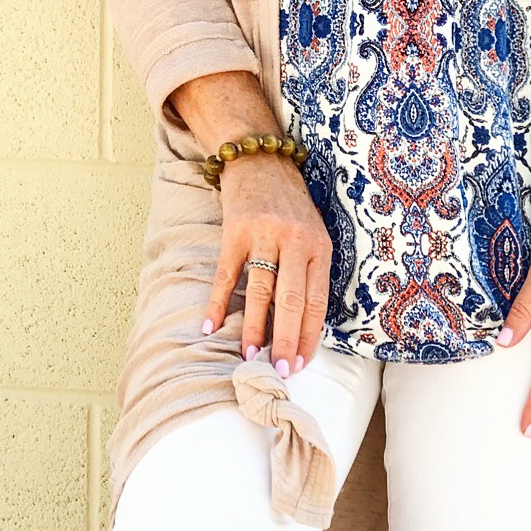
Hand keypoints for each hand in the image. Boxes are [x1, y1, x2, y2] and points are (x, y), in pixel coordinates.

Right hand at [202, 156, 332, 376]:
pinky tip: (211, 326)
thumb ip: (311, 272)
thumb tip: (302, 325)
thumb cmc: (290, 205)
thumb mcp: (313, 234)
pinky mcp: (235, 231)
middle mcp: (294, 241)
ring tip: (250, 356)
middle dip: (286, 340)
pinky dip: (218, 303)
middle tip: (281, 371)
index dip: (310, 336)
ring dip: (254, 328)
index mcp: (319, 246)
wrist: (260, 159)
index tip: (302, 364)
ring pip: (259, 292)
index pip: (316, 301)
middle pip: (290, 300)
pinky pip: (226, 275)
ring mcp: (264, 235)